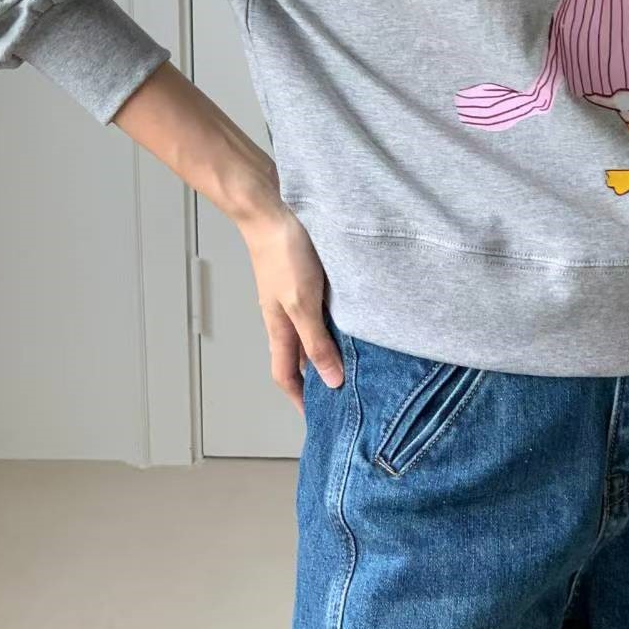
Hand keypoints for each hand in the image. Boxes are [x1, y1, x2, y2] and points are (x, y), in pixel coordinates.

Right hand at [237, 199, 344, 417]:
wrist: (271, 210)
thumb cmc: (283, 254)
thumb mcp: (303, 303)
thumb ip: (316, 342)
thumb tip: (330, 381)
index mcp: (280, 329)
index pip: (285, 376)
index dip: (300, 399)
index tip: (318, 418)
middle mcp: (285, 317)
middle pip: (298, 358)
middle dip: (318, 378)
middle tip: (345, 393)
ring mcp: (293, 297)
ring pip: (310, 335)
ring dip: (328, 351)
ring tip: (356, 362)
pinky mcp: (304, 279)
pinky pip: (318, 312)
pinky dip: (332, 324)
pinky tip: (352, 320)